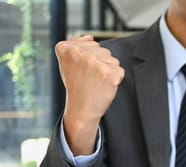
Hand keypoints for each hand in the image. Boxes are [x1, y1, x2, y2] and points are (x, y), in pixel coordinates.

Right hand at [55, 35, 124, 154]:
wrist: (81, 110)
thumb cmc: (77, 86)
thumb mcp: (68, 63)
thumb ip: (76, 46)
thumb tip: (91, 37)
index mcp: (66, 48)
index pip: (91, 43)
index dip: (89, 59)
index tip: (81, 71)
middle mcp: (78, 53)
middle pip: (103, 51)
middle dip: (100, 64)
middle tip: (89, 79)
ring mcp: (93, 62)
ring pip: (113, 60)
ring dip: (108, 72)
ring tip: (96, 83)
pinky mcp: (108, 72)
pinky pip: (119, 71)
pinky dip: (115, 80)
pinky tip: (104, 87)